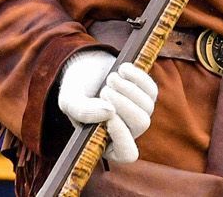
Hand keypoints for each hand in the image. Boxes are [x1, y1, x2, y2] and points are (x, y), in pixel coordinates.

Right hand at [56, 49, 157, 164]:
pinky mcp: (148, 96)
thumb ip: (82, 111)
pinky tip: (122, 69)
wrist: (86, 68)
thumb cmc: (77, 91)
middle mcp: (128, 133)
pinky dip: (137, 77)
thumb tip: (109, 112)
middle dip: (123, 104)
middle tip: (104, 90)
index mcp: (108, 143)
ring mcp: (140, 114)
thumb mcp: (70, 101)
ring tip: (110, 78)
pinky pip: (151, 90)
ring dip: (128, 89)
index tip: (109, 115)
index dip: (122, 135)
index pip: (127, 153)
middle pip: (141, 125)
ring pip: (147, 107)